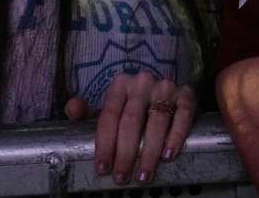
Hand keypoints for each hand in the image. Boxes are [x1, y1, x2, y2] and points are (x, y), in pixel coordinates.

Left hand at [64, 72, 196, 184]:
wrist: (164, 91)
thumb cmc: (131, 105)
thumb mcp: (108, 108)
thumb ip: (86, 112)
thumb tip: (72, 108)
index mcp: (120, 84)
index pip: (109, 116)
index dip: (104, 144)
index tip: (103, 168)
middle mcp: (143, 82)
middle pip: (131, 121)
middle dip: (125, 153)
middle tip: (122, 177)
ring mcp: (166, 87)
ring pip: (157, 121)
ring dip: (149, 152)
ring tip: (143, 174)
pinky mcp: (186, 94)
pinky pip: (183, 115)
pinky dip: (176, 136)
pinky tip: (168, 155)